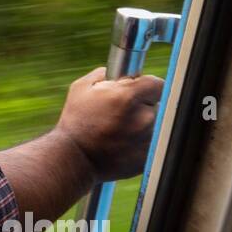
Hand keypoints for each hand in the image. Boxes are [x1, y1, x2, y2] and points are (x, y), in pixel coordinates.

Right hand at [53, 66, 163, 182]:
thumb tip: (114, 72)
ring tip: (120, 131)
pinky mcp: (148, 156)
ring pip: (155, 126)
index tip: (141, 91)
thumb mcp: (81, 88)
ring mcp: (148, 140)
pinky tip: (121, 144)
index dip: (148, 86)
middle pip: (157, 105)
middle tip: (122, 113)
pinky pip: (151, 144)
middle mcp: (144, 117)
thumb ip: (102, 74)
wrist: (74, 158)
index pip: (158, 84)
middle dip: (143, 106)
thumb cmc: (74, 122)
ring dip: (143, 125)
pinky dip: (140, 143)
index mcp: (128, 97)